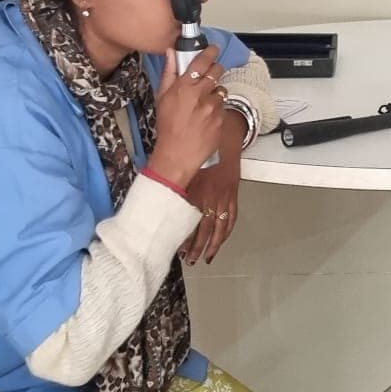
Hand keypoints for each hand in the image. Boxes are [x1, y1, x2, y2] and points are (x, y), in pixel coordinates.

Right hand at [151, 45, 224, 188]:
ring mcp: (213, 107)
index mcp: (183, 87)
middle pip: (217, 71)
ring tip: (204, 104)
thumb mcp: (162, 98)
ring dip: (215, 93)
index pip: (202, 61)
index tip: (213, 48)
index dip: (210, 52)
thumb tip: (171, 53)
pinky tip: (206, 118)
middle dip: (214, 71)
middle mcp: (200, 95)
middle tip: (209, 76)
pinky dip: (217, 109)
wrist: (177, 154)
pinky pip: (223, 107)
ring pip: (221, 90)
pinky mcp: (221, 119)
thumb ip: (169, 73)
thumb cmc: (167, 127)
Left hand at [181, 111, 243, 264]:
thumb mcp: (185, 160)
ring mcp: (225, 195)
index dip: (183, 235)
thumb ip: (174, 179)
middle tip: (189, 259)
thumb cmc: (203, 144)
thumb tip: (156, 193)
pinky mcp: (233, 193)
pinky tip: (220, 241)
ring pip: (219, 225)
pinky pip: (231, 217)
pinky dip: (226, 232)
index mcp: (197, 187)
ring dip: (212, 244)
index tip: (176, 248)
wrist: (228, 132)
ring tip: (205, 258)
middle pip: (204, 227)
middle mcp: (211, 194)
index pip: (188, 218)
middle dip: (197, 246)